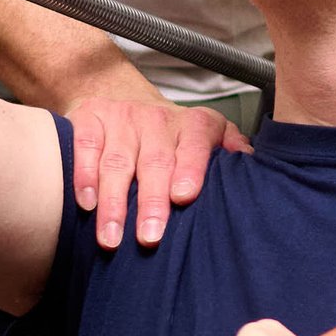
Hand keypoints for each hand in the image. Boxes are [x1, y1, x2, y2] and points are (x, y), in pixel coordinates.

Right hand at [69, 77, 248, 249]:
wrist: (124, 98)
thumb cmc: (173, 136)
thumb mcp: (209, 135)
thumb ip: (231, 148)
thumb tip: (251, 165)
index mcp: (193, 125)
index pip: (194, 146)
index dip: (190, 170)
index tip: (183, 198)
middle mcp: (158, 119)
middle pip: (155, 162)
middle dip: (151, 202)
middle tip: (149, 238)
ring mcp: (122, 118)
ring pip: (117, 162)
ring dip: (113, 203)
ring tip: (111, 238)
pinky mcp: (90, 119)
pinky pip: (85, 148)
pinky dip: (83, 177)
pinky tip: (87, 204)